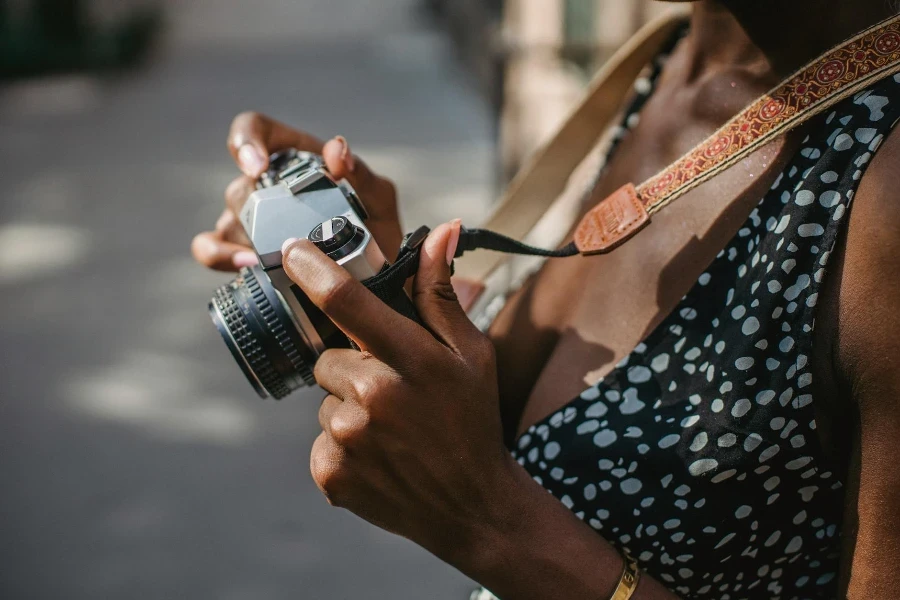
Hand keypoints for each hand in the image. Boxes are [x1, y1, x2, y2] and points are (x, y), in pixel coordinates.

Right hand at [192, 111, 402, 270]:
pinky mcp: (238, 249)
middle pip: (242, 185)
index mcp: (293, 159)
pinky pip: (209, 248)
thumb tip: (336, 150)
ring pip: (228, 218)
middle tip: (289, 229)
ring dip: (249, 237)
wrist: (372, 275)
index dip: (247, 140)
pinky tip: (248, 264)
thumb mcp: (377, 198)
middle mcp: (264, 185)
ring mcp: (248, 218)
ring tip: (274, 255)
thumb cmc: (373, 227)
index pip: (254, 130)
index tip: (256, 166)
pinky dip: (221, 255)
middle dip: (262, 208)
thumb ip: (361, 172)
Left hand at [282, 220, 514, 561]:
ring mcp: (347, 438)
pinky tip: (378, 456)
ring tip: (391, 429)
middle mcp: (373, 396)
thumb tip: (440, 229)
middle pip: (328, 356)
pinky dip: (342, 445)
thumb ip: (441, 295)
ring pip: (325, 398)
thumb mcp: (472, 355)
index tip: (291, 249)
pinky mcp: (329, 472)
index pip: (347, 302)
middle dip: (354, 366)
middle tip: (394, 391)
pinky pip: (320, 438)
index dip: (313, 269)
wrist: (471, 507)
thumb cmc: (472, 421)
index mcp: (411, 360)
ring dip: (348, 407)